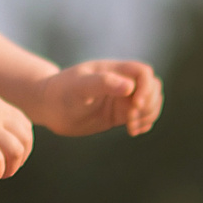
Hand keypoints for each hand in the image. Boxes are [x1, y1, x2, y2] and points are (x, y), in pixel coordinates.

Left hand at [27, 57, 163, 137]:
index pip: (144, 73)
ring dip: (148, 115)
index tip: (134, 105)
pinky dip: (144, 123)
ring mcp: (121, 99)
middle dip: (149, 104)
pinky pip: (142, 116)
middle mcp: (120, 82)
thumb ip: (103, 83)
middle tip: (130, 119)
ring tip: (131, 128)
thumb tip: (130, 87)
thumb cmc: (60, 92)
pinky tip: (132, 131)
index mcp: (113, 70)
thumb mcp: (79, 87)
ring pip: (151, 102)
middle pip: (153, 87)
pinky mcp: (119, 114)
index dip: (146, 88)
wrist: (49, 107)